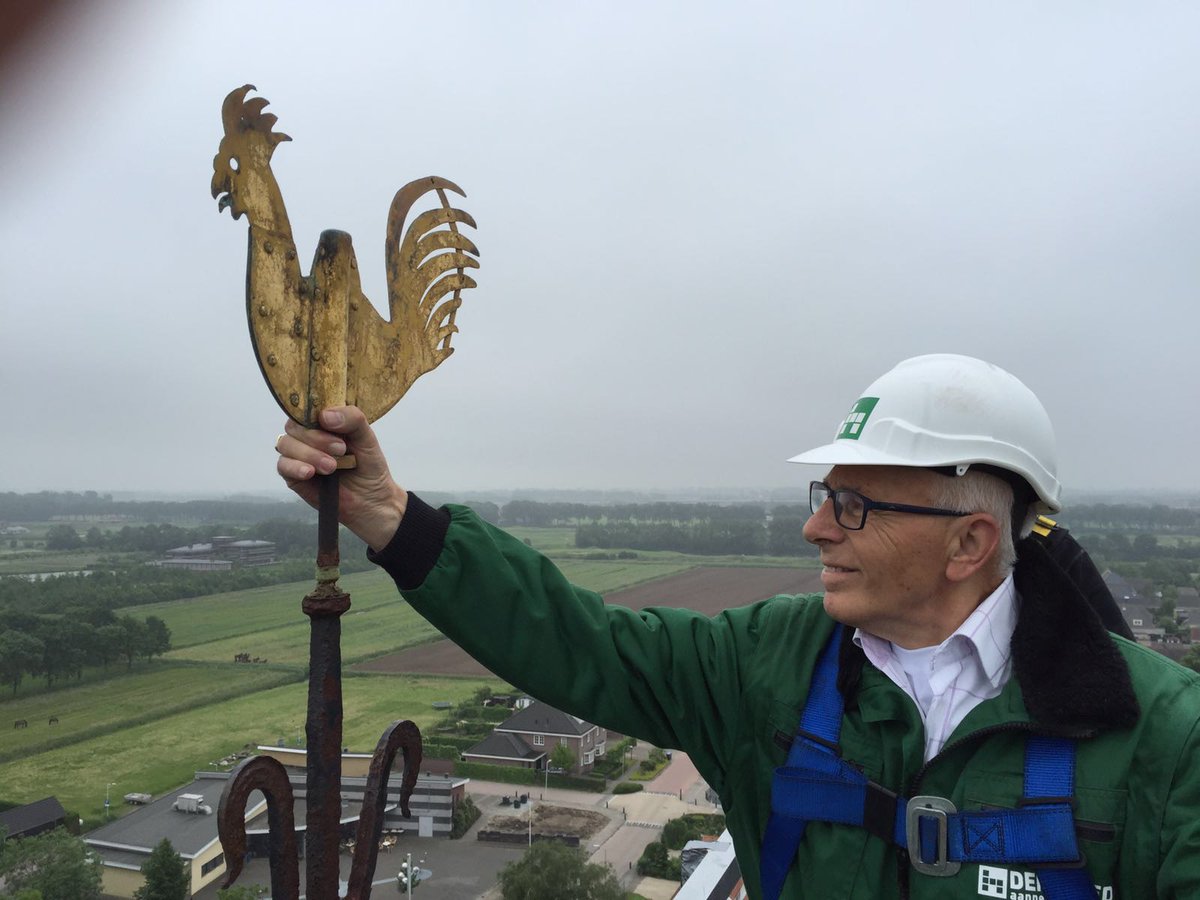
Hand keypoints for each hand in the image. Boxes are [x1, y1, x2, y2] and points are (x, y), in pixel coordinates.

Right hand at [275, 406, 406, 551]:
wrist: (371, 499)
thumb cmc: (368, 465)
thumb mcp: (367, 437)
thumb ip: (352, 419)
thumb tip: (325, 416)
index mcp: (323, 421)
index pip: (307, 407)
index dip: (314, 413)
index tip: (330, 423)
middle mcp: (307, 435)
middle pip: (294, 426)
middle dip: (316, 438)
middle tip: (340, 450)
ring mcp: (298, 455)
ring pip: (286, 444)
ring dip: (309, 454)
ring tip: (332, 467)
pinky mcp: (293, 476)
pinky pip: (283, 465)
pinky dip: (295, 466)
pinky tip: (310, 473)